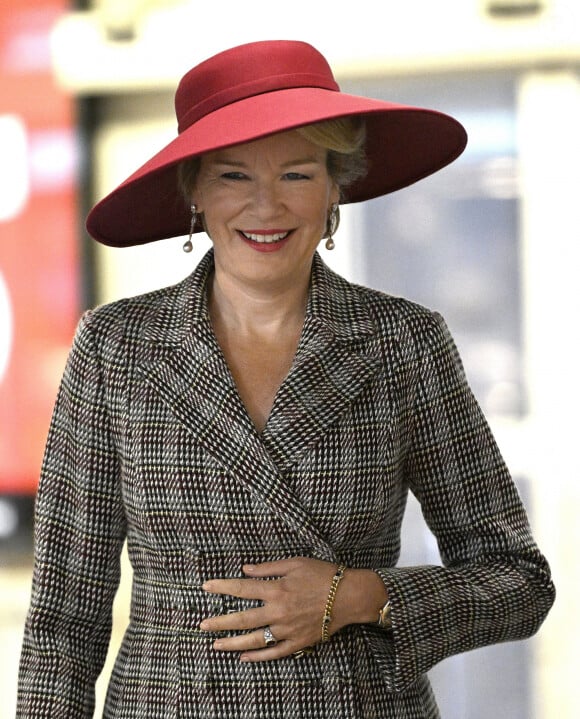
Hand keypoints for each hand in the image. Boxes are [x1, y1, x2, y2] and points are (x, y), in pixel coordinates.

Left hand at [198, 557, 386, 661]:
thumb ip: (269, 567)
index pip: (242, 589)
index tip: (206, 587)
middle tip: (202, 625)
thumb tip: (245, 570)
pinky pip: (274, 653)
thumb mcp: (295, 563)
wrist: (349, 596)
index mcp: (277, 589)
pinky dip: (258, 657)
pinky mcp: (298, 642)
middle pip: (243, 619)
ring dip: (233, 643)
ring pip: (255, 640)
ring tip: (216, 645)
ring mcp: (288, 630)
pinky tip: (244, 658)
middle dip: (220, 622)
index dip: (223, 587)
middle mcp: (279, 611)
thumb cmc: (323, 575)